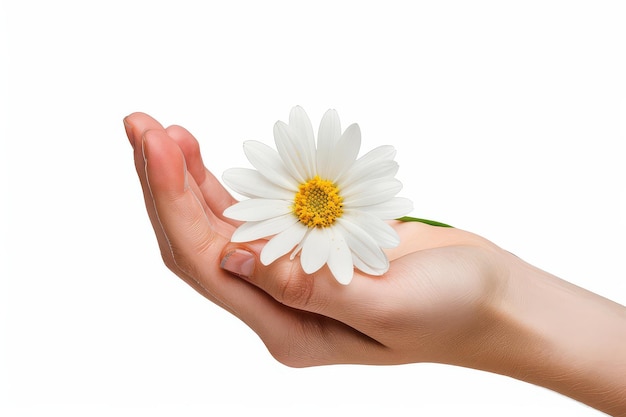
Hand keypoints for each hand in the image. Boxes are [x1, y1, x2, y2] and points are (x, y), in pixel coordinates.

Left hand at [123, 112, 511, 367]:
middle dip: (166, 185)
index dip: (176, 204)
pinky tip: (207, 157)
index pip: (208, 265)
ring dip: (189, 180)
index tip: (160, 147)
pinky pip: (257, 214)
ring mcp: (294, 274)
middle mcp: (280, 304)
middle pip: (201, 243)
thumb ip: (308, 288)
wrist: (496, 300)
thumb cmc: (455, 311)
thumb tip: (233, 256)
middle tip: (141, 127)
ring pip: (222, 226)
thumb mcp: (387, 308)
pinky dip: (229, 184)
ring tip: (161, 131)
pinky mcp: (313, 247)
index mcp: (288, 329)